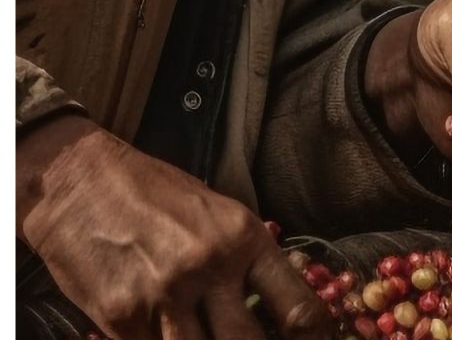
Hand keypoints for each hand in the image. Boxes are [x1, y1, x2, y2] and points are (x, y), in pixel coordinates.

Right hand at [17, 115, 329, 339]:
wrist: (80, 182)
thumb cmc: (153, 193)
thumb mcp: (215, 214)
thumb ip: (244, 260)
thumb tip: (273, 305)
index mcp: (243, 237)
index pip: (296, 304)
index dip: (314, 335)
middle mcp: (210, 267)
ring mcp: (164, 296)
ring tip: (206, 334)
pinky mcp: (121, 318)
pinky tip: (164, 333)